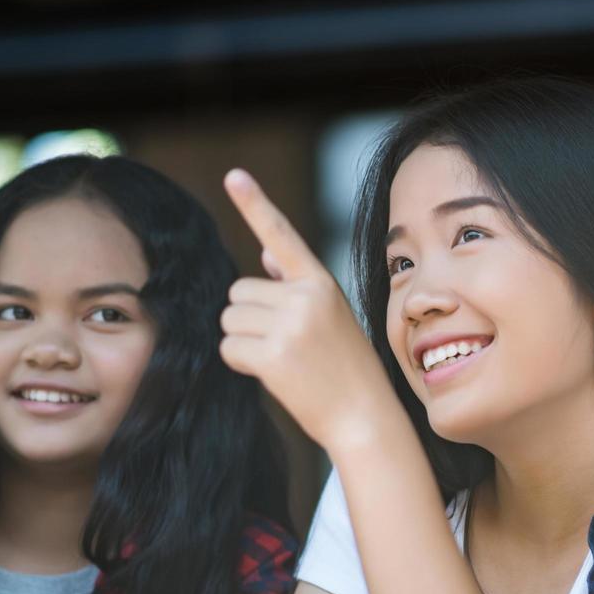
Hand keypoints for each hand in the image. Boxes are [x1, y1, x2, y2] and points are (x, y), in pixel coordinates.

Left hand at [218, 168, 395, 450]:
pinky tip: (273, 374)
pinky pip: (229, 347)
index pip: (282, 236)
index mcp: (321, 283)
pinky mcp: (272, 356)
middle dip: (249, 317)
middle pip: (238, 291)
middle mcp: (305, 297)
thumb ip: (297, 286)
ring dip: (243, 340)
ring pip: (230, 319)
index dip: (255, 204)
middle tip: (285, 344)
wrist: (365, 417)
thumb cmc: (347, 368)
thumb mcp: (333, 317)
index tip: (234, 175)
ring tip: (284, 359)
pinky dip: (241, 363)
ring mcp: (289, 326)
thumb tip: (265, 256)